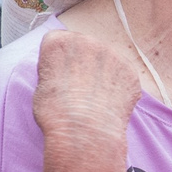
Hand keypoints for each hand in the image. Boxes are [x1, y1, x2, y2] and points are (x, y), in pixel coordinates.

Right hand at [32, 28, 141, 168]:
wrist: (84, 131)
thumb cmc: (55, 113)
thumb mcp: (41, 85)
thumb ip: (54, 69)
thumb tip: (62, 71)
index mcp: (58, 41)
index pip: (58, 42)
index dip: (59, 61)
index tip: (60, 76)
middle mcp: (86, 40)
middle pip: (85, 47)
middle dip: (83, 63)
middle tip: (80, 88)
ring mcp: (112, 54)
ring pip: (106, 61)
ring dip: (102, 74)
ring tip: (95, 99)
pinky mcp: (130, 71)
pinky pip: (123, 76)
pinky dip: (119, 88)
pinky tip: (110, 104)